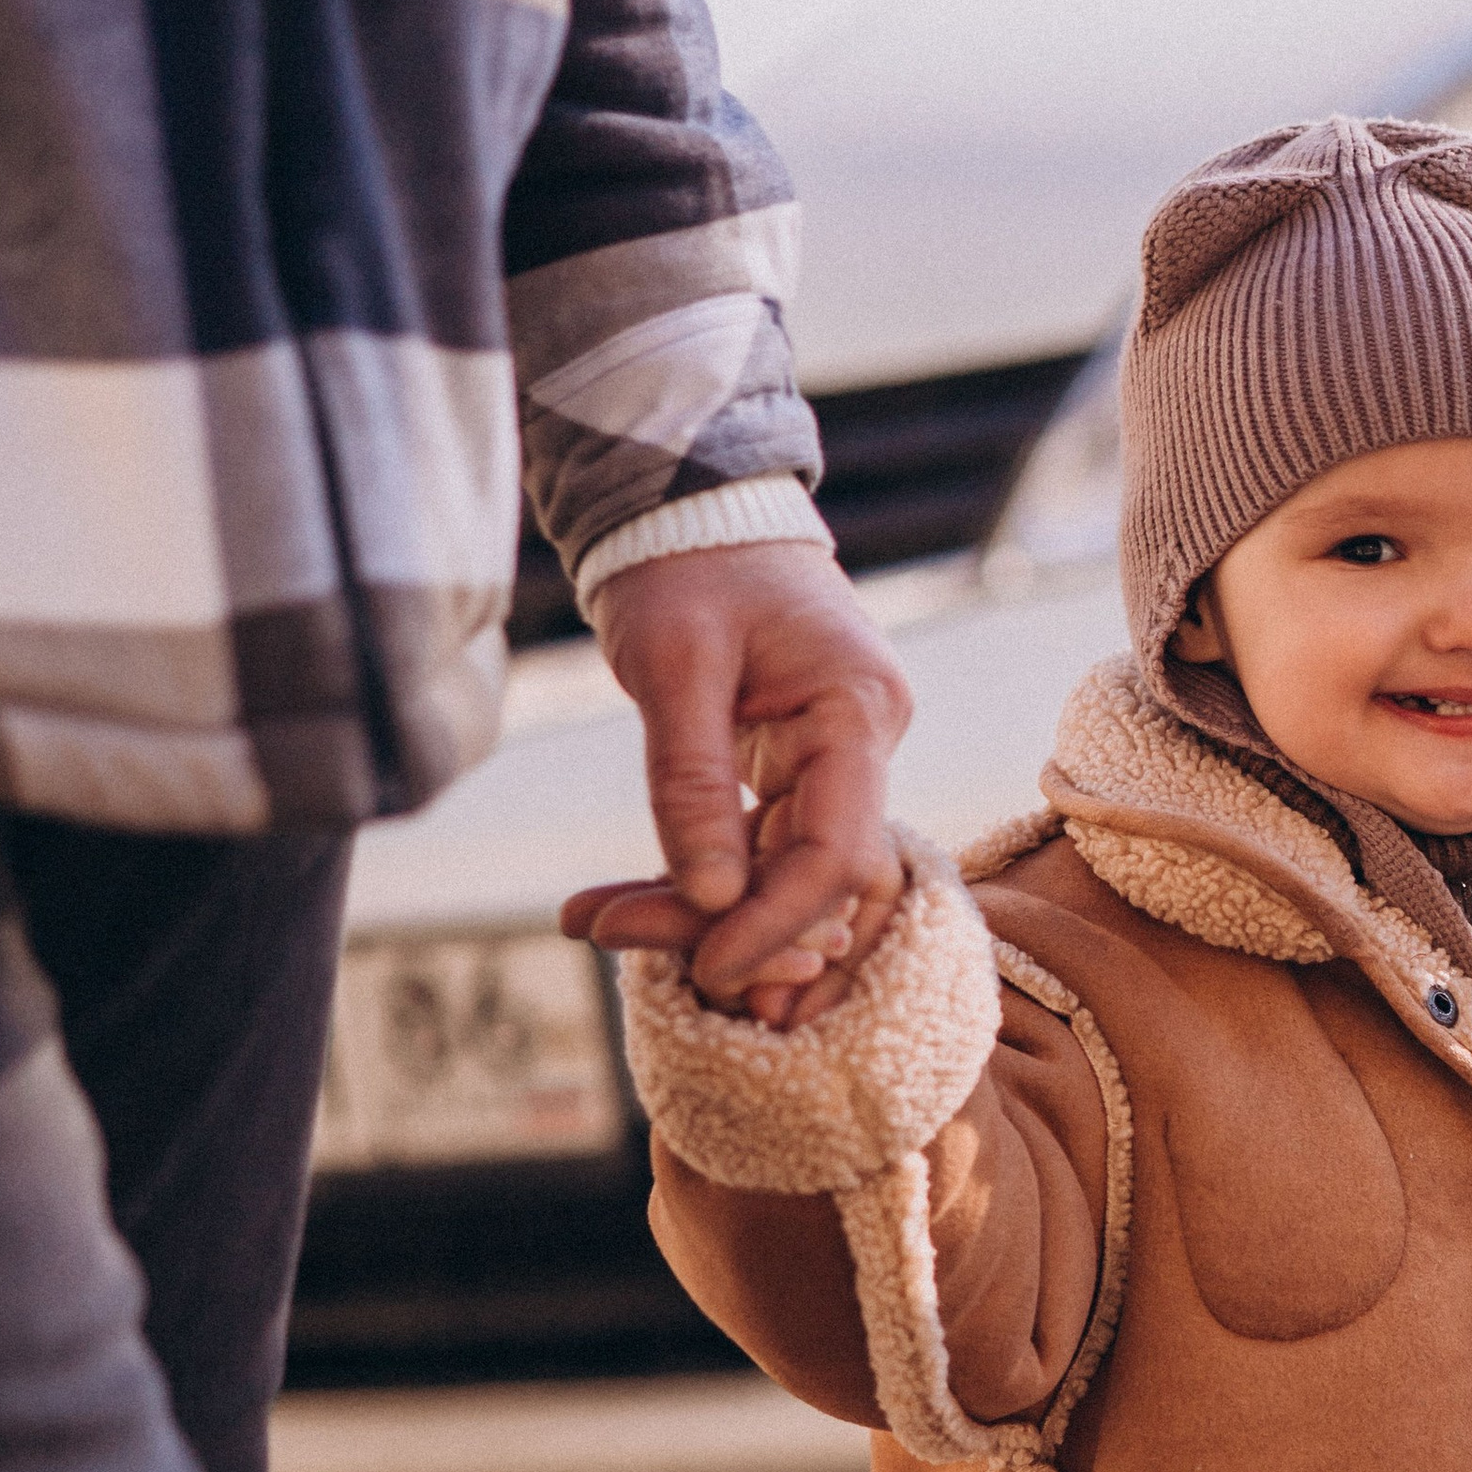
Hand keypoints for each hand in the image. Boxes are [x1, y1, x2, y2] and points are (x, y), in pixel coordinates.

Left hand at [560, 542, 908, 1027]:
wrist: (687, 505)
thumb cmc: (685, 564)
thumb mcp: (674, 666)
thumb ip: (694, 783)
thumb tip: (712, 900)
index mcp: (858, 709)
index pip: (842, 852)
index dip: (778, 922)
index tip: (709, 966)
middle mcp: (866, 743)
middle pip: (819, 876)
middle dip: (737, 928)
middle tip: (638, 958)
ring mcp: (836, 758)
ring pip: (784, 870)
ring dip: (705, 912)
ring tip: (606, 929)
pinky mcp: (797, 768)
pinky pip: (757, 845)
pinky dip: (696, 878)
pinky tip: (623, 906)